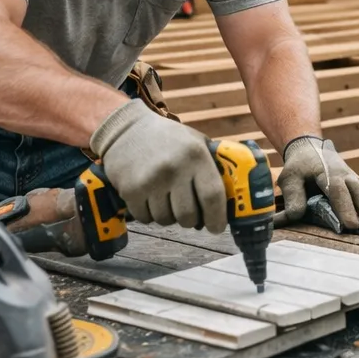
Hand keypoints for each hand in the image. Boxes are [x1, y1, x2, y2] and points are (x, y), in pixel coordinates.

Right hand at [91, 100, 226, 231]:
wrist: (127, 130)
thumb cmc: (168, 139)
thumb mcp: (196, 142)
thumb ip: (213, 165)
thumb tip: (231, 196)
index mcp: (196, 156)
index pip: (212, 196)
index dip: (217, 217)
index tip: (217, 227)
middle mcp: (174, 169)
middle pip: (188, 215)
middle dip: (191, 220)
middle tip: (189, 212)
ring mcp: (151, 181)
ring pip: (166, 220)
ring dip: (169, 216)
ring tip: (167, 200)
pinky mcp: (130, 190)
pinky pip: (146, 218)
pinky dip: (150, 214)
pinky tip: (150, 198)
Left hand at [279, 135, 358, 229]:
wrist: (310, 149)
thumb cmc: (299, 167)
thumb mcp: (289, 179)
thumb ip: (293, 197)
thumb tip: (295, 216)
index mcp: (327, 173)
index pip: (337, 191)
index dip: (345, 208)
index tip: (351, 224)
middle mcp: (344, 175)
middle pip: (358, 190)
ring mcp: (353, 177)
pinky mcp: (357, 182)